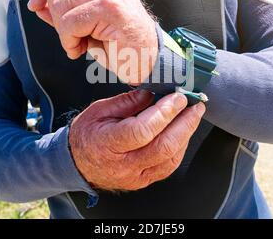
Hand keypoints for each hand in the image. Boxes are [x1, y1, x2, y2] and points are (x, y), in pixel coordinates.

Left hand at [28, 0, 157, 85]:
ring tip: (81, 43)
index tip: (35, 6)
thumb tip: (39, 6)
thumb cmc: (121, 44)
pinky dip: (70, 41)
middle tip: (74, 37)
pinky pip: (69, 23)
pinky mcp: (109, 6)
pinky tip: (83, 48)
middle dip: (56, 20)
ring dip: (64, 34)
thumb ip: (63, 11)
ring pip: (60, 7)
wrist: (147, 61)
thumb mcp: (86, 24)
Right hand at [69, 90, 205, 190]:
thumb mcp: (100, 110)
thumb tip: (153, 91)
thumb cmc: (86, 134)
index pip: (142, 130)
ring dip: (186, 135)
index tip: (178, 98)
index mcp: (107, 143)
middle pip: (162, 146)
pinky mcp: (143, 181)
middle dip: (185, 123)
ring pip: (169, 158)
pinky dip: (179, 148)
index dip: (164, 113)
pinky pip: (168, 166)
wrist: (76, 163)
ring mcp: (134, 176)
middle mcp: (122, 164)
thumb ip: (128, 101)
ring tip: (192, 116)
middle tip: (195, 105)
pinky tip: (183, 133)